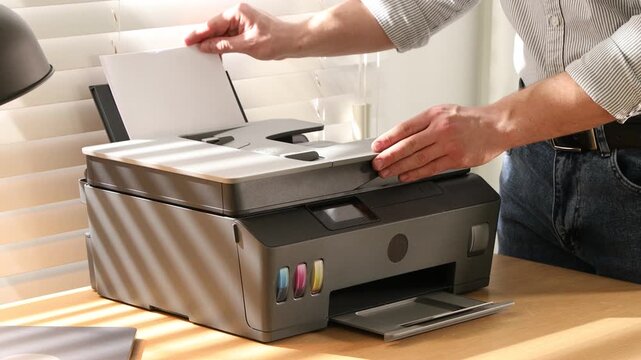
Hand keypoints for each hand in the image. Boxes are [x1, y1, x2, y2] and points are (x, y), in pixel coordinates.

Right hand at [184, 3, 295, 59]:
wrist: (292, 42)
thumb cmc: (278, 39)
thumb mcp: (247, 45)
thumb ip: (224, 46)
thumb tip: (209, 46)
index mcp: (239, 13)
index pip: (213, 24)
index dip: (199, 34)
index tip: (189, 40)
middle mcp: (240, 15)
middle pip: (216, 28)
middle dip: (205, 38)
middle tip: (193, 47)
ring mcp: (243, 23)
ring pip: (222, 34)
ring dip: (214, 43)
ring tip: (204, 51)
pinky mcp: (246, 31)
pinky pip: (229, 37)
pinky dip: (223, 45)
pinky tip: (217, 51)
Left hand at [371, 104, 506, 181]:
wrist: (497, 125)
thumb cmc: (469, 120)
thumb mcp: (444, 112)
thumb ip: (423, 124)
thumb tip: (399, 139)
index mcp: (434, 115)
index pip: (405, 127)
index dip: (388, 138)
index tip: (376, 146)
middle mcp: (440, 128)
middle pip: (409, 145)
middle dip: (389, 156)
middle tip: (376, 164)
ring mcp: (449, 144)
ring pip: (418, 158)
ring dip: (399, 167)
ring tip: (386, 172)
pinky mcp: (457, 159)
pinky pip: (432, 168)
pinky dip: (415, 174)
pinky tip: (405, 176)